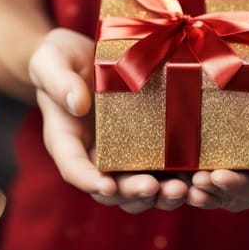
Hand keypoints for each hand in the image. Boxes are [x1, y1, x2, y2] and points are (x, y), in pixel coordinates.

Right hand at [28, 28, 188, 212]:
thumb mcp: (51, 61)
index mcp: (66, 139)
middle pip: (111, 188)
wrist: (84, 54)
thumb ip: (59, 81)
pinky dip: (176, 178)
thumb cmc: (60, 57)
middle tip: (154, 188)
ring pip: (137, 187)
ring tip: (181, 189)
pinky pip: (159, 169)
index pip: (74, 168)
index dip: (88, 181)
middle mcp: (94, 153)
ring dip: (159, 195)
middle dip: (132, 194)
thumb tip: (78, 104)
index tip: (106, 186)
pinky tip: (197, 176)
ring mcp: (121, 152)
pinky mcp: (145, 144)